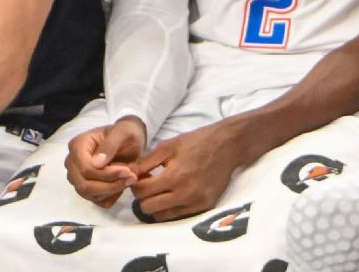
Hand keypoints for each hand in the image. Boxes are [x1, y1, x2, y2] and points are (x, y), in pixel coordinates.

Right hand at [64, 116, 145, 207]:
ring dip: (112, 190)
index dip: (107, 174)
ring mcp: (77, 177)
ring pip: (89, 194)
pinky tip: (122, 184)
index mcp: (77, 146)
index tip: (128, 171)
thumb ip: (111, 145)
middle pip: (85, 185)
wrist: (129, 140)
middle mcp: (72, 163)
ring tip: (130, 179)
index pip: (86, 169)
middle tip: (132, 178)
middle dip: (111, 185)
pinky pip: (96, 200)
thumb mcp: (123, 132)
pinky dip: (111, 196)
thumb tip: (97, 164)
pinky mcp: (86, 188)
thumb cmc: (125, 133)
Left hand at [128, 121, 247, 221]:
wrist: (229, 144)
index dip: (136, 184)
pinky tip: (176, 193)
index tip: (142, 177)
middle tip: (150, 184)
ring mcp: (197, 202)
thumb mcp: (168, 146)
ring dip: (157, 204)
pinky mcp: (205, 206)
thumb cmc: (197, 141)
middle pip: (147, 208)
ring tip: (163, 190)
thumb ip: (145, 162)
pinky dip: (172, 207)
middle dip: (144, 196)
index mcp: (175, 176)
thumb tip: (129, 176)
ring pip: (161, 216)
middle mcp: (186, 193)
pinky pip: (178, 215)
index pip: (141, 192)